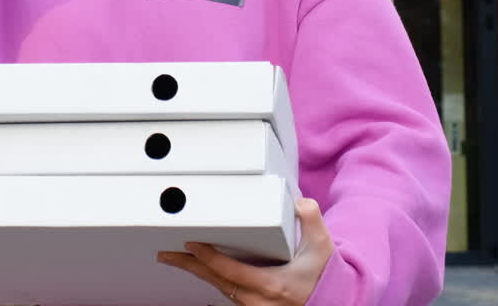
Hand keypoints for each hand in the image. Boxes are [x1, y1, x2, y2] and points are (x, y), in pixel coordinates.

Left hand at [157, 198, 333, 305]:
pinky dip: (212, 279)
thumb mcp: (322, 246)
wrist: (331, 301)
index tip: (191, 244)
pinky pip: (227, 294)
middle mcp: (259, 301)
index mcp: (273, 285)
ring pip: (219, 289)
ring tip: (176, 258)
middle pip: (216, 282)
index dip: (208, 258)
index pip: (230, 272)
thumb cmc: (323, 275)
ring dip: (198, 273)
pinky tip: (201, 269)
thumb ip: (312, 220)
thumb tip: (299, 202)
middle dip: (190, 266)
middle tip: (167, 254)